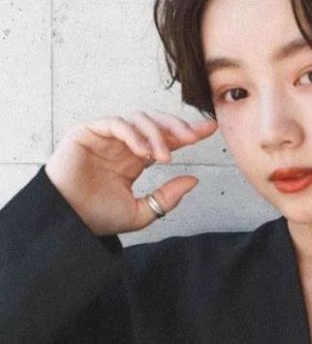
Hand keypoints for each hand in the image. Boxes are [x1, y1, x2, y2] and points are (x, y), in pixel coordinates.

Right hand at [44, 110, 218, 235]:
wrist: (69, 223)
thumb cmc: (98, 218)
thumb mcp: (142, 212)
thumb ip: (167, 197)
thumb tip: (194, 180)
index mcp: (134, 160)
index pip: (165, 139)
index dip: (188, 132)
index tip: (210, 129)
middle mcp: (122, 145)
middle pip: (156, 123)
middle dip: (178, 126)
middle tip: (194, 137)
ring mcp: (105, 138)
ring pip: (139, 120)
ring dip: (157, 135)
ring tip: (164, 158)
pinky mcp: (87, 133)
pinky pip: (116, 123)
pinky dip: (133, 134)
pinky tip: (144, 152)